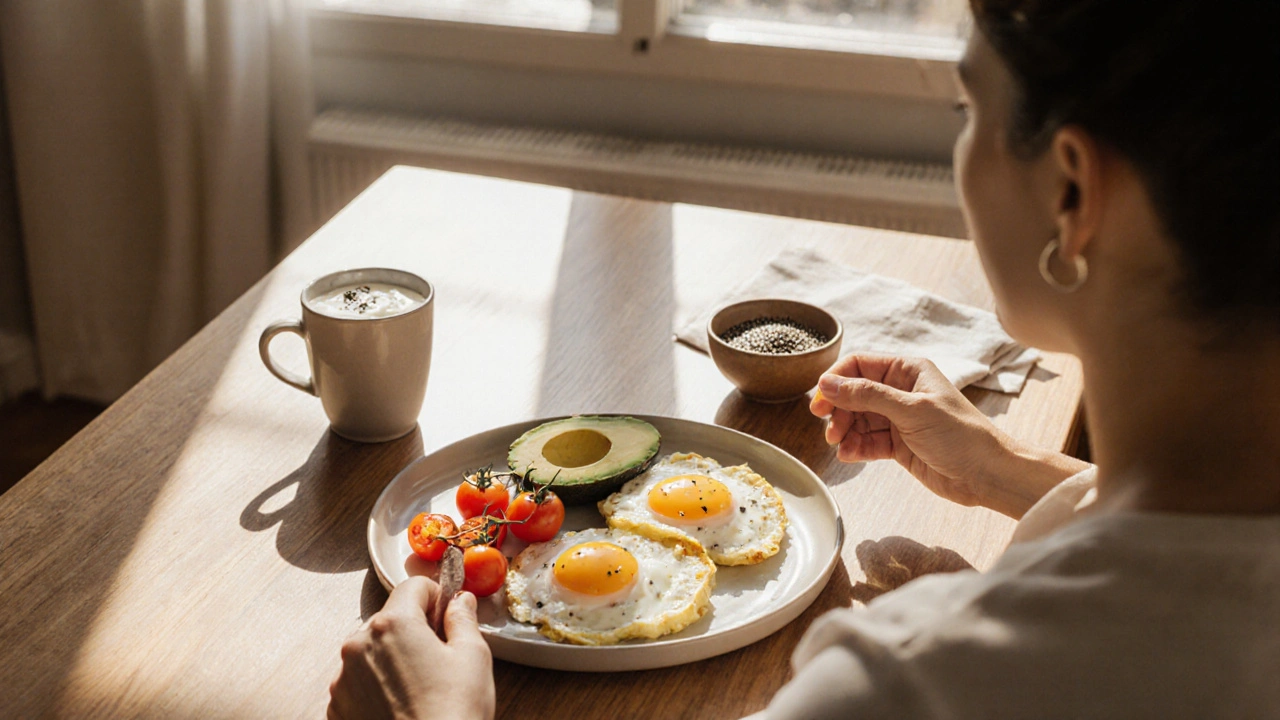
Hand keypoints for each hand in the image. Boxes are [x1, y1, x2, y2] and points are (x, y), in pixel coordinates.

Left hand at [328, 576, 493, 719]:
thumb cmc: (453, 713)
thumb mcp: (473, 657)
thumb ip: (463, 620)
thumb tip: (459, 601)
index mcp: (393, 624)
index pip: (413, 587)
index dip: (437, 597)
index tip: (448, 615)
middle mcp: (359, 644)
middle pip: (390, 619)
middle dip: (414, 630)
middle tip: (440, 658)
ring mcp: (343, 679)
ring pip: (373, 651)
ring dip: (393, 659)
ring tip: (420, 689)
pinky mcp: (337, 708)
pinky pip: (359, 683)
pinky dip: (377, 687)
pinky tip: (401, 707)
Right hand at [811, 355, 1085, 517]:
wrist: (987, 475)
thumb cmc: (961, 436)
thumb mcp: (912, 410)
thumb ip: (868, 396)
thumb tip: (828, 383)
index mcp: (907, 371)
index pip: (859, 366)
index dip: (836, 382)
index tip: (820, 401)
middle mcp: (900, 391)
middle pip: (853, 394)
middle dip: (839, 410)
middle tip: (830, 429)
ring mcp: (898, 419)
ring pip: (858, 420)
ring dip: (845, 432)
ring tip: (840, 445)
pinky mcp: (898, 445)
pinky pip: (867, 442)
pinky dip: (855, 448)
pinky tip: (851, 455)